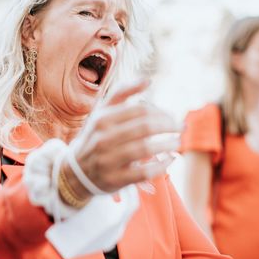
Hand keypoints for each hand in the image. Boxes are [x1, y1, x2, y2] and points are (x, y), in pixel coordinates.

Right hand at [66, 79, 178, 194]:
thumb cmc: (97, 136)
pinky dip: (161, 166)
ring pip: (146, 149)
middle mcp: (103, 138)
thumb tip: (148, 79)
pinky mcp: (115, 179)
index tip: (172, 116)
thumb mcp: (102, 112)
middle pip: (145, 128)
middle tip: (181, 127)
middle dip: (169, 126)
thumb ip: (122, 92)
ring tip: (178, 142)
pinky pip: (144, 172)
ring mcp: (108, 160)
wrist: (77, 171)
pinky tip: (170, 160)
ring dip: (168, 144)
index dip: (161, 112)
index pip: (141, 110)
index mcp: (102, 119)